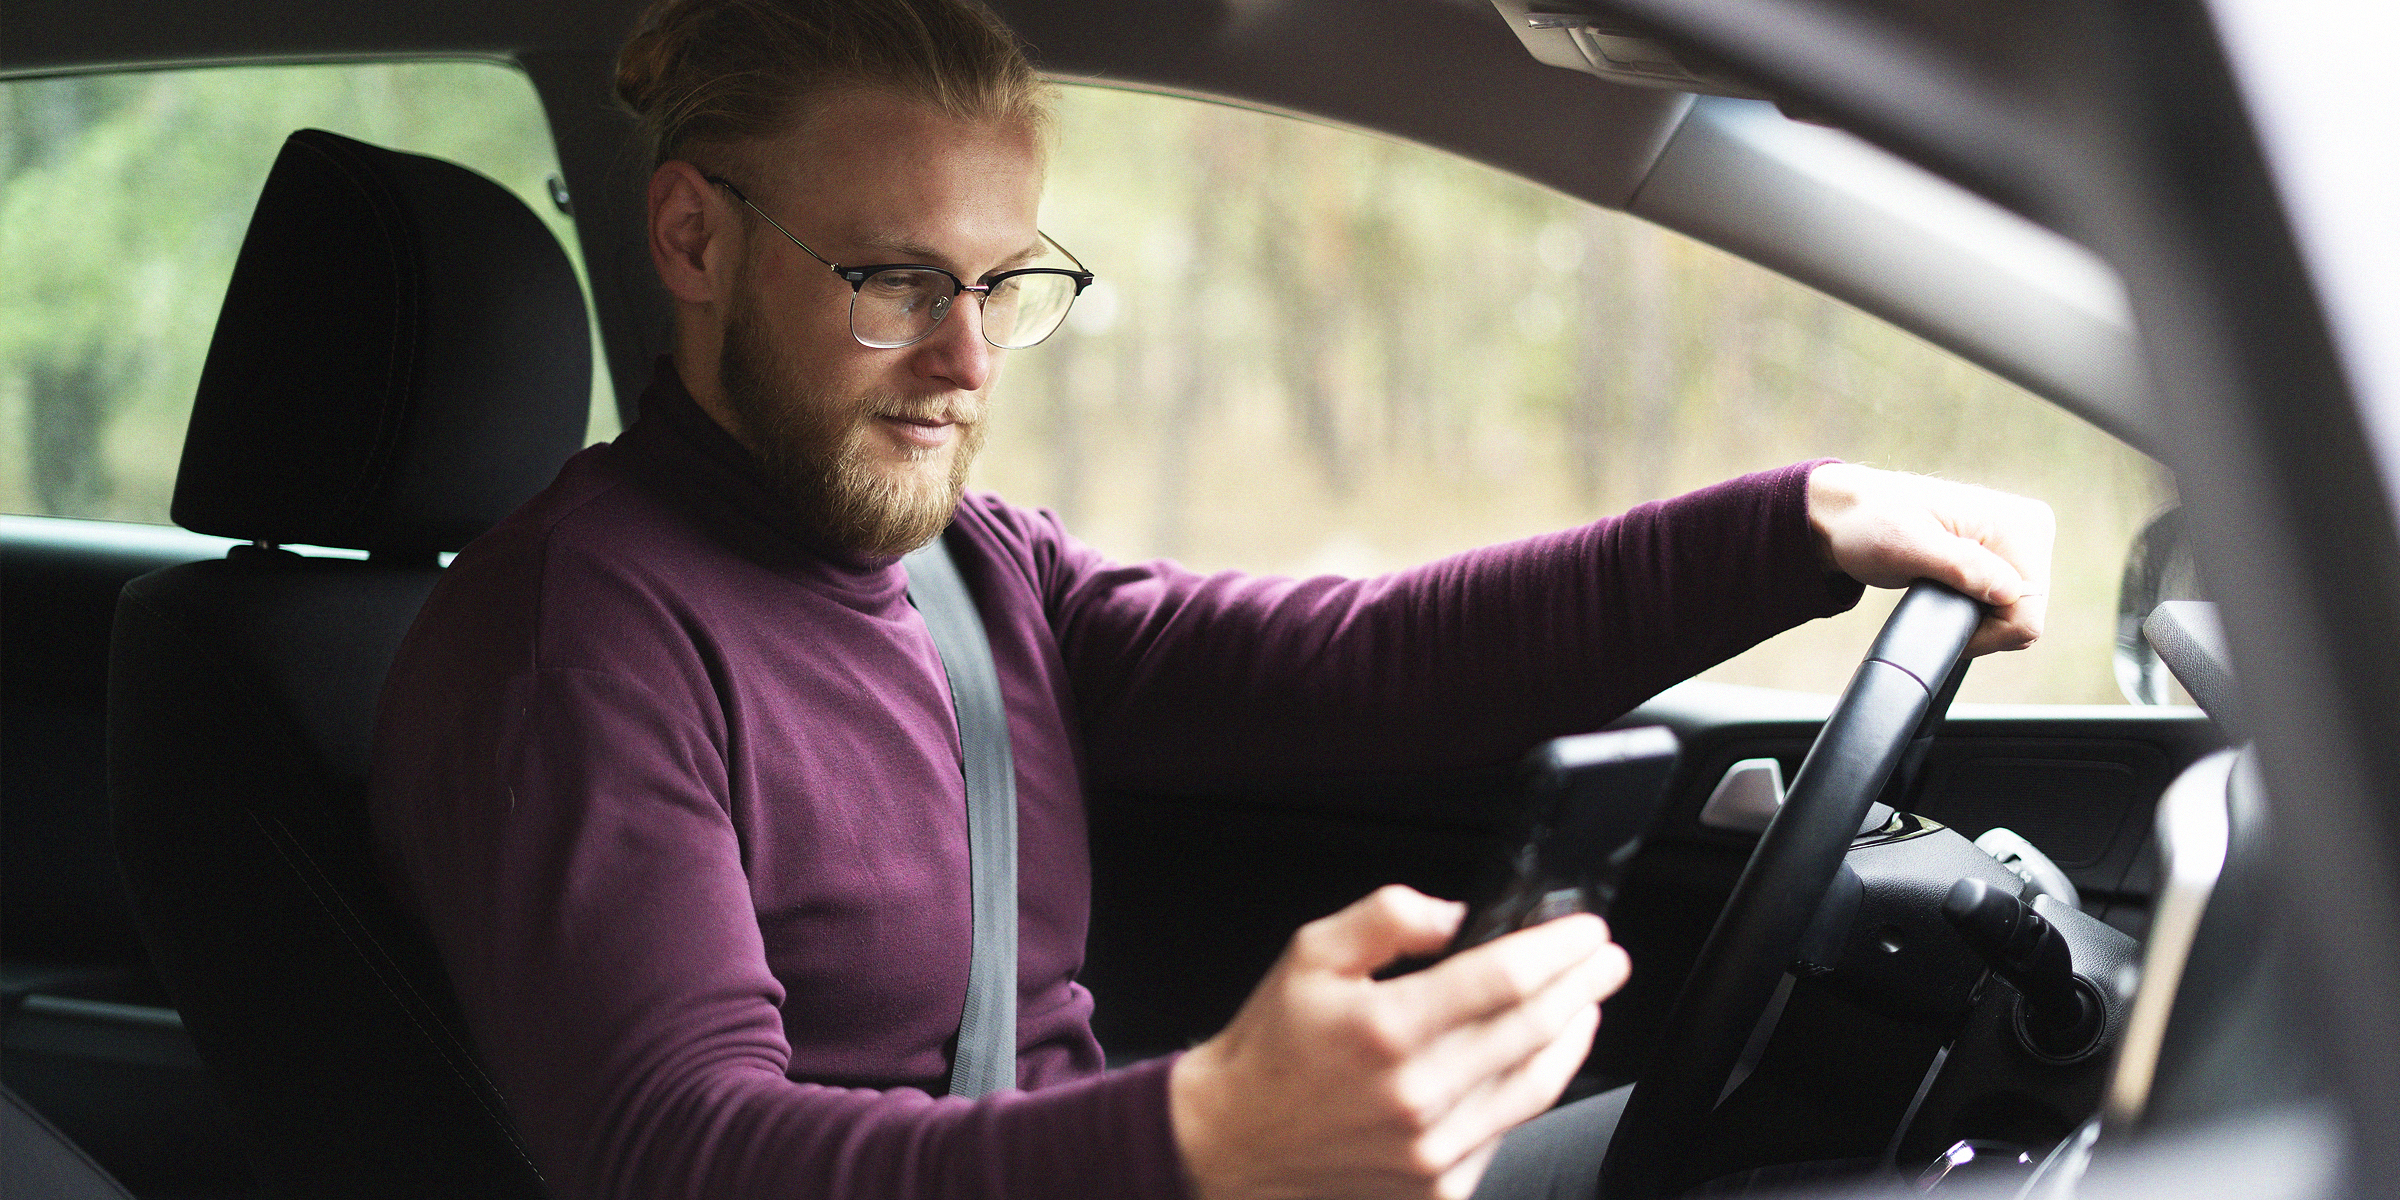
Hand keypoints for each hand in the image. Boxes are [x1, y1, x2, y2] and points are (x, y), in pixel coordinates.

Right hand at [1168, 885, 1629, 1199]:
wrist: (1232, 1140)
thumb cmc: (1272, 1048)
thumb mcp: (1312, 953)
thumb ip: (1387, 918)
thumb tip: (1458, 915)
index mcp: (1386, 1030)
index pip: (1504, 979)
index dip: (1559, 949)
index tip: (1587, 931)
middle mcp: (1416, 1095)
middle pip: (1535, 1030)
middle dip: (1584, 986)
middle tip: (1607, 959)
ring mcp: (1432, 1150)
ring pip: (1536, 1086)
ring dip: (1574, 1038)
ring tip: (1586, 1005)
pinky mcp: (1438, 1187)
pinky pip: (1507, 1131)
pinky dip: (1532, 1090)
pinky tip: (1536, 1061)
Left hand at [1806, 463, 2056, 655]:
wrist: (1848, 516)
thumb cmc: (1871, 523)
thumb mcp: (1908, 545)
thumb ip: (1961, 567)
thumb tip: (2010, 592)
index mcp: (2021, 524)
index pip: (2029, 609)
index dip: (1987, 632)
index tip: (1941, 622)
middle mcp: (2029, 531)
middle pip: (2026, 613)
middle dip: (1981, 624)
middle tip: (1933, 602)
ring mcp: (2016, 545)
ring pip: (2016, 614)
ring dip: (1976, 618)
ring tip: (1935, 593)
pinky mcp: (2000, 558)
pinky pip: (2004, 606)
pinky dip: (1976, 611)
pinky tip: (1946, 595)